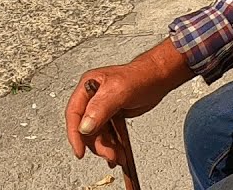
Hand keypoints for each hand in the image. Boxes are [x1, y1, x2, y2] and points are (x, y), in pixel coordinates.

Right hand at [65, 39, 192, 164]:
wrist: (159, 77)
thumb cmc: (142, 76)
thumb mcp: (119, 90)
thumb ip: (100, 107)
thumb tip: (84, 127)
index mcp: (88, 88)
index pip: (74, 114)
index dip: (75, 135)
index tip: (80, 151)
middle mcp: (92, 98)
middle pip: (86, 129)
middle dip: (98, 144)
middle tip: (110, 155)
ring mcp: (102, 108)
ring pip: (97, 134)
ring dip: (106, 148)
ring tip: (118, 157)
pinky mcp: (112, 115)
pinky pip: (107, 134)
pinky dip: (112, 145)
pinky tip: (118, 153)